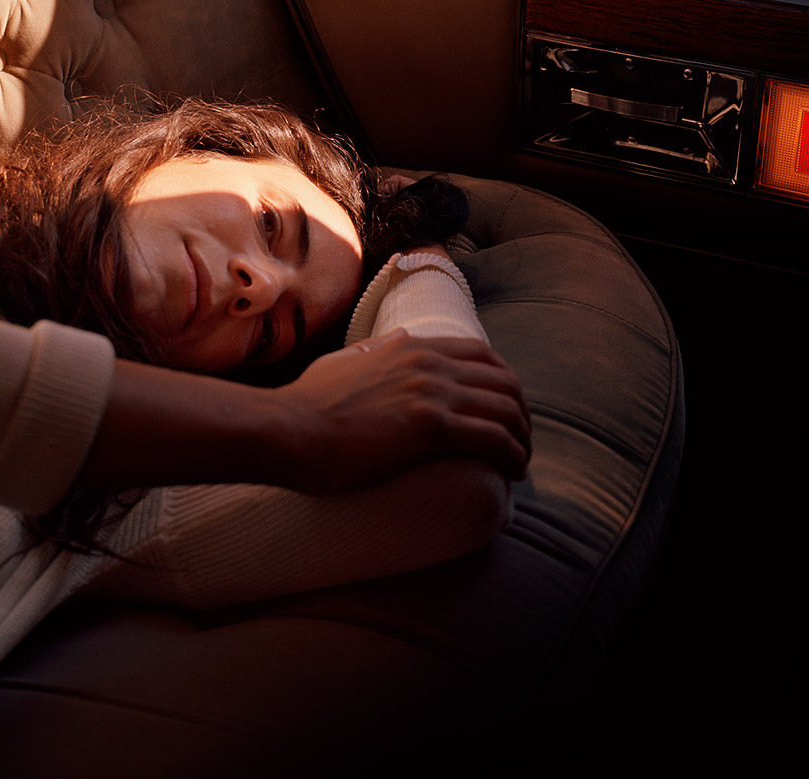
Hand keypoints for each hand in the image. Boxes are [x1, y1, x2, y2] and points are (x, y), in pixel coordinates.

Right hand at [271, 329, 530, 493]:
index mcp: (408, 346)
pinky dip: (512, 454)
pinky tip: (513, 471)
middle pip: (502, 380)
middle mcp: (426, 361)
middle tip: (519, 440)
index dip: (502, 382)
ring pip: (505, 408)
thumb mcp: (342, 363)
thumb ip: (373, 351)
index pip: (480, 353)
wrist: (287, 430)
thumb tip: (398, 336)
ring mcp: (429, 390)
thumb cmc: (305, 406)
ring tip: (520, 462)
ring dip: (521, 437)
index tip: (504, 410)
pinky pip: (492, 437)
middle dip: (520, 411)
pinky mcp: (429, 425)